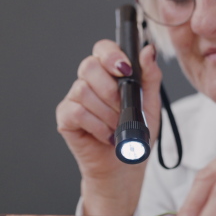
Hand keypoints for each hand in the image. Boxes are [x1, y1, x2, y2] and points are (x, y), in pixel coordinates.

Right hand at [55, 40, 160, 215]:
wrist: (125, 166)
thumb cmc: (136, 134)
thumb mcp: (150, 103)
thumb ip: (150, 75)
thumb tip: (149, 50)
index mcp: (109, 72)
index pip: (103, 49)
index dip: (112, 55)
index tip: (126, 71)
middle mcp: (89, 81)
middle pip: (89, 65)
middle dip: (111, 89)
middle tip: (122, 108)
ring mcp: (74, 98)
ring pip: (83, 90)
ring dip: (107, 113)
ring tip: (116, 127)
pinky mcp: (65, 117)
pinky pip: (77, 111)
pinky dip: (96, 125)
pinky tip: (106, 135)